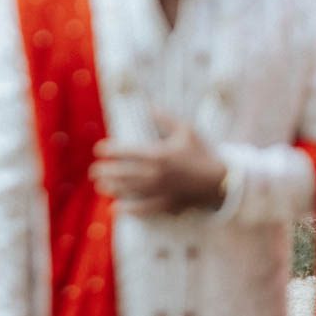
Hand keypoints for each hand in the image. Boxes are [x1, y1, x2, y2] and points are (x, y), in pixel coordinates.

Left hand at [89, 113, 226, 215]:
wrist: (221, 181)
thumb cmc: (202, 153)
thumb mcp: (186, 130)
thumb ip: (165, 118)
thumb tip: (148, 106)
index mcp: (159, 154)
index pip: (127, 152)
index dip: (110, 150)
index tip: (99, 149)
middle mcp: (156, 174)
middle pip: (124, 173)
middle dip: (106, 171)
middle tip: (94, 171)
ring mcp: (161, 191)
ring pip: (130, 191)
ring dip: (113, 188)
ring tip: (100, 186)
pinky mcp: (167, 205)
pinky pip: (144, 209)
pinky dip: (129, 209)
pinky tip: (116, 208)